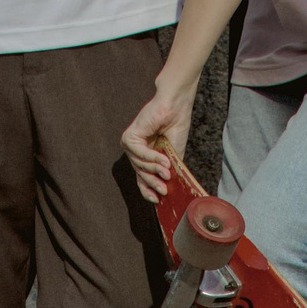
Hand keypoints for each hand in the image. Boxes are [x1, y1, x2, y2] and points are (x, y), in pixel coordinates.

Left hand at [121, 79, 196, 203]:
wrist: (176, 106)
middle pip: (140, 173)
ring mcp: (131, 143)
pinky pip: (139, 153)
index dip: (147, 189)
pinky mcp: (129, 137)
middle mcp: (135, 150)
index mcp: (145, 154)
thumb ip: (167, 169)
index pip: (141, 176)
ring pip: (139, 165)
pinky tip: (163, 160)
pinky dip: (151, 157)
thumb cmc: (176, 126)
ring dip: (155, 169)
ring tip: (168, 170)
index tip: (157, 200)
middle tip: (164, 190)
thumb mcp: (173, 154)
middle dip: (152, 183)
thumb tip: (166, 191)